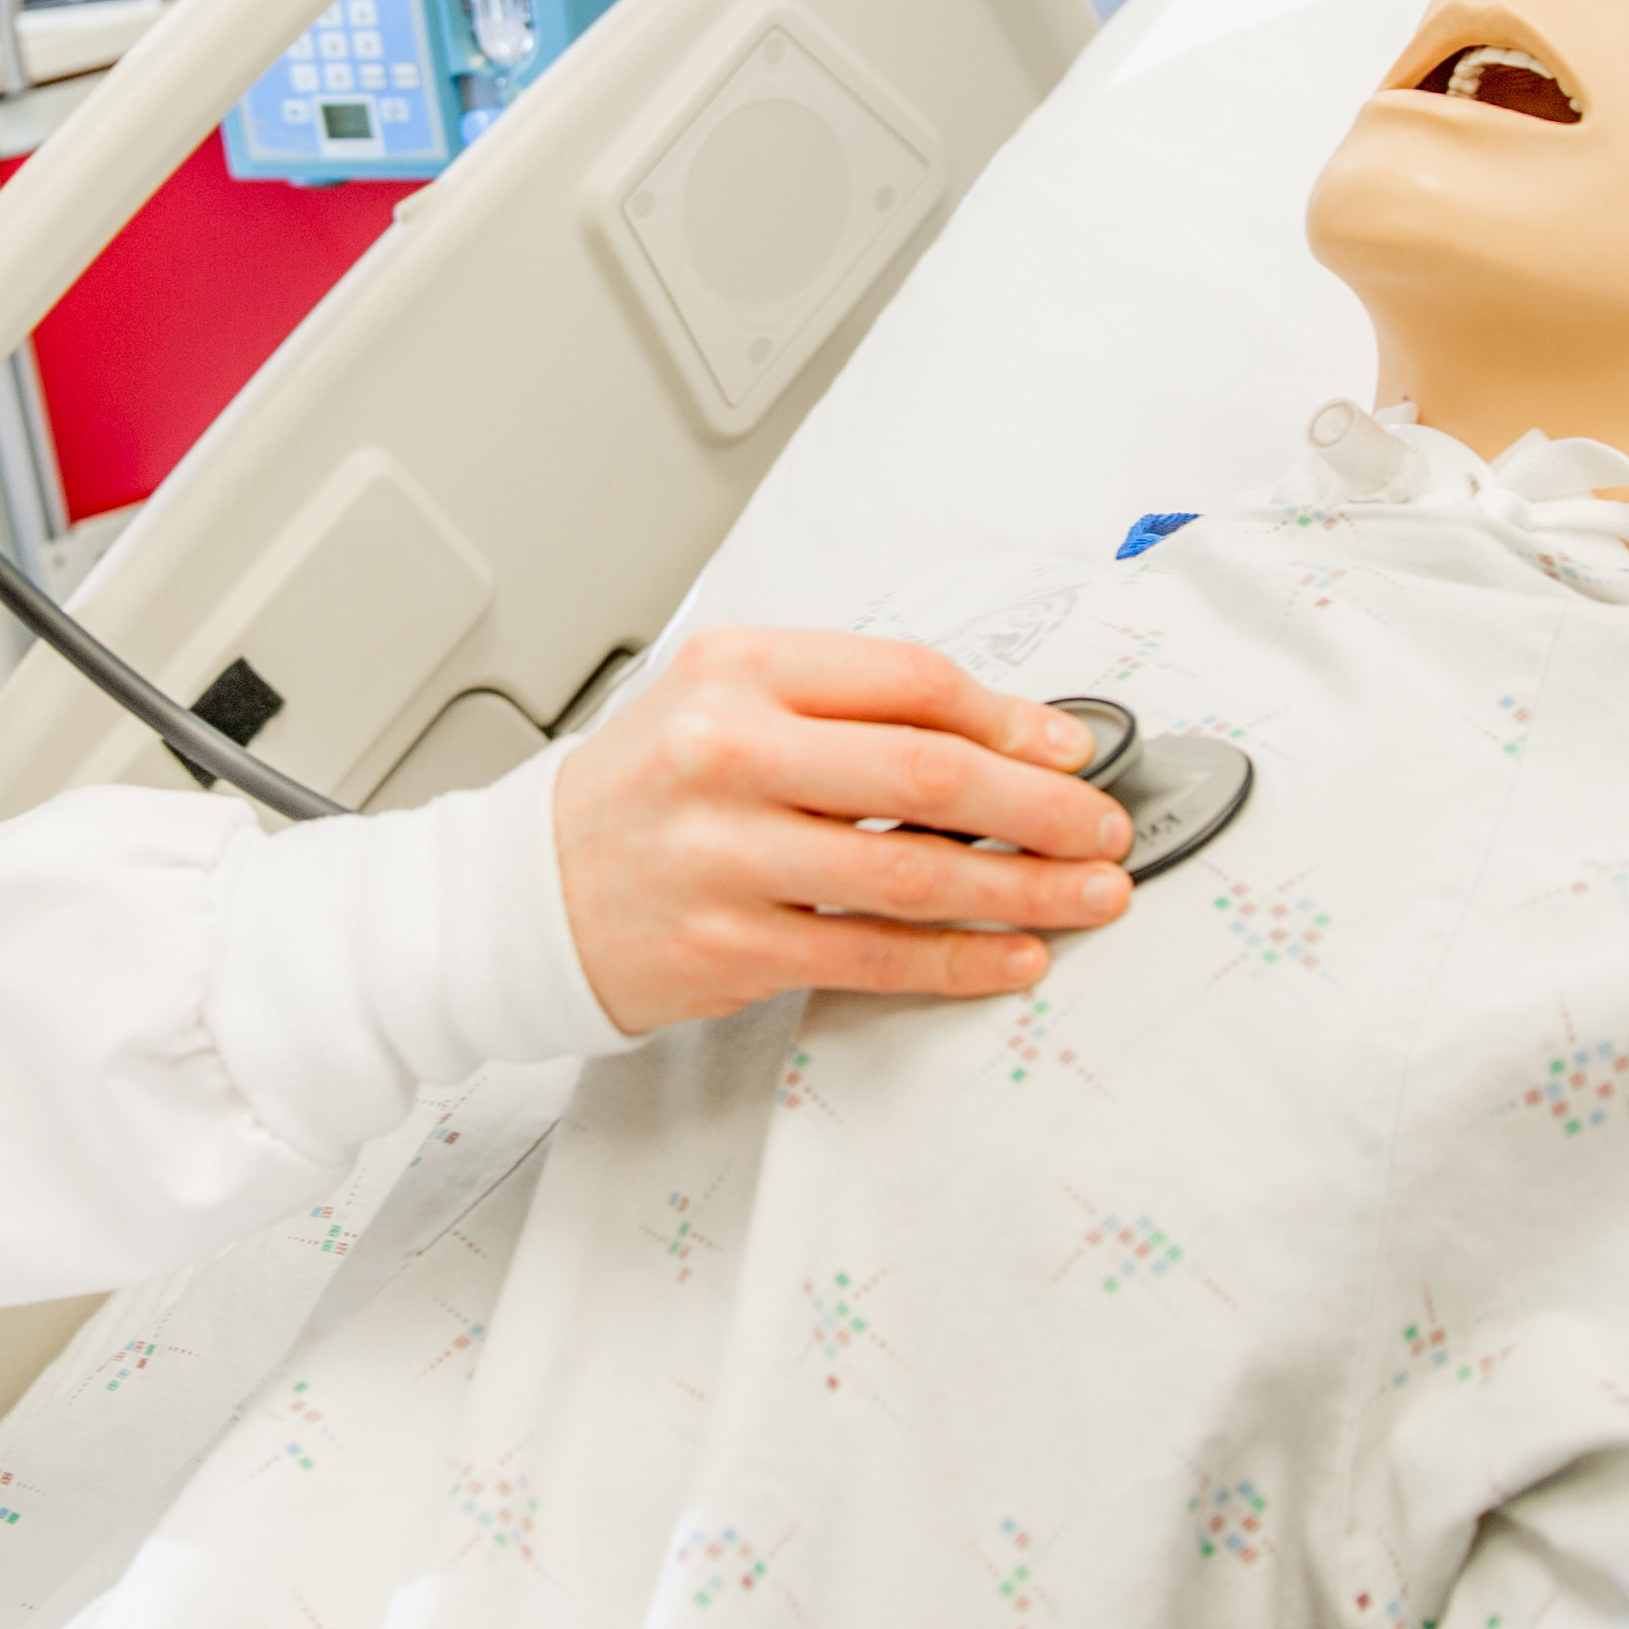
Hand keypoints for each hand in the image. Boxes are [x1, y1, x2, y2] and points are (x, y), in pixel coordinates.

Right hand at [548, 628, 1136, 1037]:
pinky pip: (872, 955)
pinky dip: (958, 960)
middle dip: (1042, 806)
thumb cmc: (646, 793)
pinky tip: (1014, 956)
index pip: (908, 681)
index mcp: (737, 668)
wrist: (523, 893)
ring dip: (1023, 889)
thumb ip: (847, 708)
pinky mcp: (726, 945)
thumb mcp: (727, 703)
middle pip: (927, 775)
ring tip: (1088, 896)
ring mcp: (722, 854)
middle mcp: (726, 751)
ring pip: (912, 875)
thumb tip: (1005, 740)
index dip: (1011, 719)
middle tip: (1105, 827)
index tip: (1071, 749)